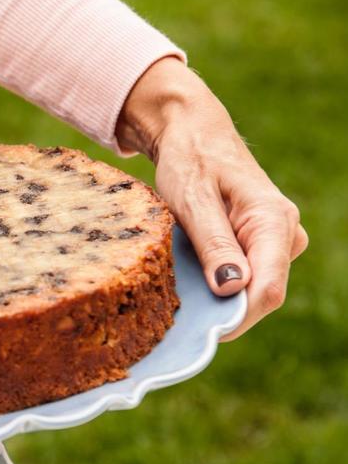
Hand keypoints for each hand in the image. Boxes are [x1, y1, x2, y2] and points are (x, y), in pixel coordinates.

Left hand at [117, 57, 307, 340]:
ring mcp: (274, 242)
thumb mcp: (193, 200)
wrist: (191, 134)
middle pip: (261, 294)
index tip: (204, 330)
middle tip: (180, 318)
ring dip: (218, 299)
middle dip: (224, 310)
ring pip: (251, 290)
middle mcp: (284, 234)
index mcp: (273, 221)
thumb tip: (232, 288)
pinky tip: (189, 286)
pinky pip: (242, 278)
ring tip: (180, 297)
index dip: (238, 316)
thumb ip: (214, 243)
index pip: (268, 288)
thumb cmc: (190, 160)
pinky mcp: (258, 246)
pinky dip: (216, 286)